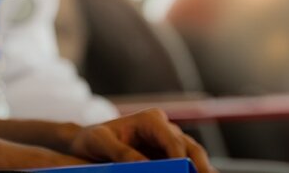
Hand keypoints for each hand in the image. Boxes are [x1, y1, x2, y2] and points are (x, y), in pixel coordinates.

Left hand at [67, 108, 215, 172]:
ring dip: (202, 171)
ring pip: (194, 158)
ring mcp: (169, 143)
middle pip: (191, 149)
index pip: (173, 141)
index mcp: (151, 120)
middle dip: (201, 167)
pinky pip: (186, 166)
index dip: (182, 159)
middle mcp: (165, 129)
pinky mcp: (168, 157)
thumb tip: (144, 166)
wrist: (87, 143)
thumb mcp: (99, 141)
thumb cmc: (92, 138)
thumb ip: (120, 152)